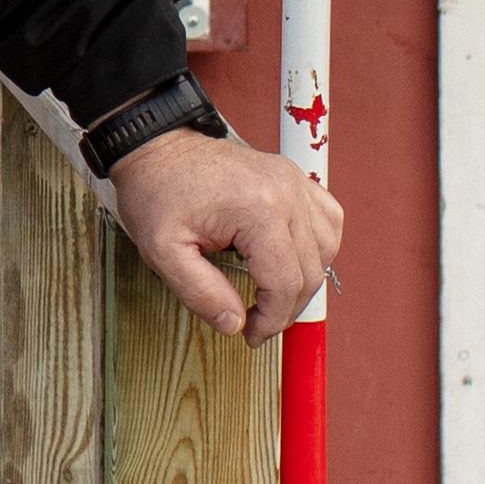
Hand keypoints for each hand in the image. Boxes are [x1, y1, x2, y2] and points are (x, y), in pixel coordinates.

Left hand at [110, 125, 340, 337]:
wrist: (157, 147)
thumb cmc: (157, 192)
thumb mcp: (163, 252)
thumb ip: (201, 294)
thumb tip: (235, 324)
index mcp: (258, 210)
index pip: (285, 283)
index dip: (271, 320)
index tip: (251, 336)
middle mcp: (286, 192)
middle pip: (310, 271)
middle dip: (286, 309)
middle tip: (258, 325)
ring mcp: (294, 181)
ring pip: (326, 249)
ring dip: (305, 281)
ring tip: (272, 299)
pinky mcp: (293, 177)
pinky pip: (327, 219)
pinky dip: (318, 248)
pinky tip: (294, 262)